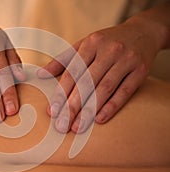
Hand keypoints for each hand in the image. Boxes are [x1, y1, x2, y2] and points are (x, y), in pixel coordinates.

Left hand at [37, 20, 159, 132]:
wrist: (142, 32)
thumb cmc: (106, 43)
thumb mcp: (83, 45)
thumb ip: (62, 61)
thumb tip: (40, 74)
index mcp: (91, 44)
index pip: (73, 72)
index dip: (61, 93)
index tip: (52, 112)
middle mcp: (109, 50)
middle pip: (87, 82)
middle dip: (73, 106)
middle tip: (62, 125)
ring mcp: (126, 60)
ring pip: (104, 89)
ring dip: (89, 110)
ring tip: (77, 127)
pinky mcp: (141, 71)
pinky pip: (124, 92)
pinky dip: (112, 106)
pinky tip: (99, 120)